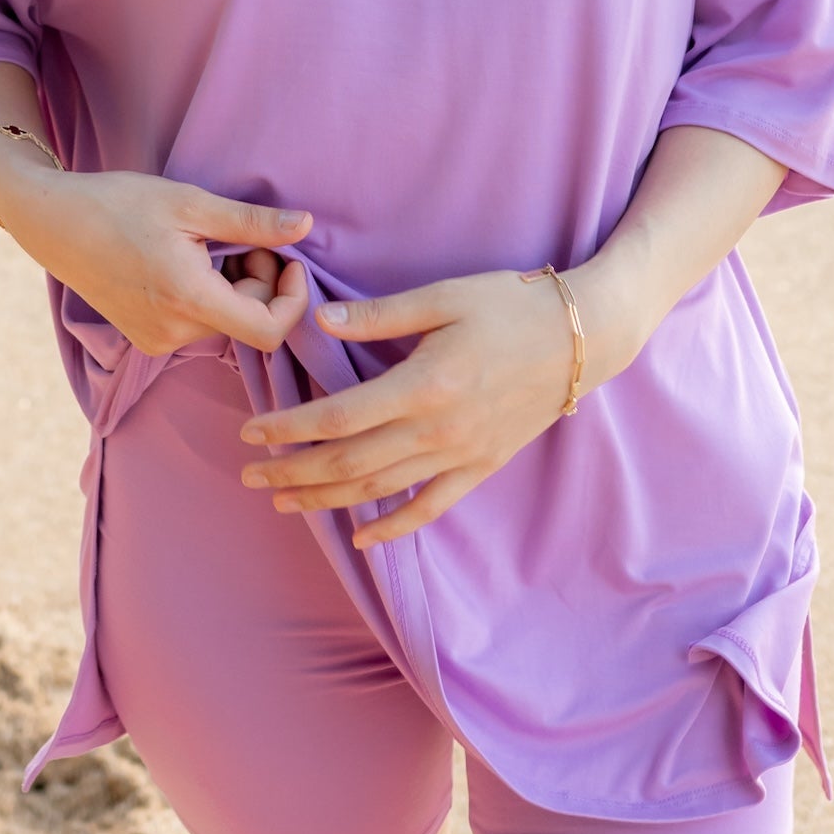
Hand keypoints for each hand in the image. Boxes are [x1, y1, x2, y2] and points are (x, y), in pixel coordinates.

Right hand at [0, 151, 314, 359]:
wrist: (55, 223)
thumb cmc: (120, 204)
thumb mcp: (191, 203)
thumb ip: (252, 222)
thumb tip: (305, 226)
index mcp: (190, 300)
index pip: (269, 331)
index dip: (292, 299)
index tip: (288, 260)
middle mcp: (174, 333)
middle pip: (248, 320)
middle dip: (258, 279)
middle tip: (236, 237)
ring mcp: (157, 341)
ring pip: (224, 321)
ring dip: (232, 286)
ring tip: (204, 245)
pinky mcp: (146, 339)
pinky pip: (197, 324)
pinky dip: (206, 296)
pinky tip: (184, 262)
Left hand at [235, 271, 578, 543]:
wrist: (583, 338)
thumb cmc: (512, 305)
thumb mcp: (445, 296)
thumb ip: (379, 315)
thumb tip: (319, 322)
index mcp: (423, 384)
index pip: (338, 418)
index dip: (290, 428)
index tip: (251, 430)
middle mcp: (438, 430)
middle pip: (349, 464)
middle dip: (293, 472)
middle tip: (250, 475)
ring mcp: (461, 455)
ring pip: (380, 491)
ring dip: (326, 501)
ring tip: (284, 501)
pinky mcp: (482, 467)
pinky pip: (430, 507)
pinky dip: (392, 527)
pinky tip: (360, 537)